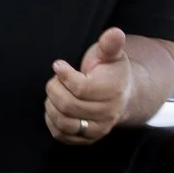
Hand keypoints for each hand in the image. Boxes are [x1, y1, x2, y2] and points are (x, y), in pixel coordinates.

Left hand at [46, 26, 133, 146]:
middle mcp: (108, 114)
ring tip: (56, 92)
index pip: (80, 88)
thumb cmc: (110, 71)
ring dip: (51, 105)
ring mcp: (98, 129)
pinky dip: (51, 120)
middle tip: (55, 80)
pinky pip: (61, 135)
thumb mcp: (111, 54)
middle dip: (55, 89)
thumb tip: (115, 33)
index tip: (58, 65)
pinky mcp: (87, 139)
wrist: (122, 95)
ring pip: (63, 122)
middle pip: (68, 105)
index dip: (64, 75)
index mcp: (113, 91)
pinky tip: (55, 106)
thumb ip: (110, 44)